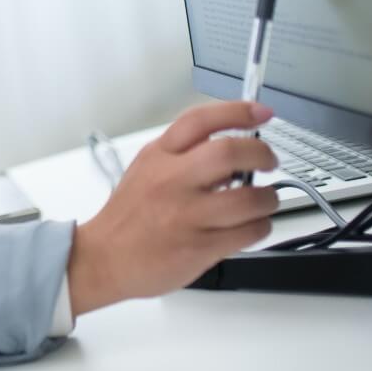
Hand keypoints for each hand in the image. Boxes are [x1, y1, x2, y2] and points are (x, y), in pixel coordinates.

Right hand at [67, 101, 280, 316]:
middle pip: (229, 152)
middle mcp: (172, 181)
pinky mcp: (198, 247)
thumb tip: (231, 148)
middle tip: (268, 162)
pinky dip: (260, 226)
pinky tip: (252, 225)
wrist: (103, 258)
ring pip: (248, 198)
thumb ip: (182, 155)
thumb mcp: (146, 170)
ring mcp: (186, 215)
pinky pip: (247, 232)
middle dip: (261, 154)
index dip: (237, 112)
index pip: (200, 121)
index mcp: (159, 156)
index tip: (261, 112)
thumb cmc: (128, 216)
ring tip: (264, 201)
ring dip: (267, 198)